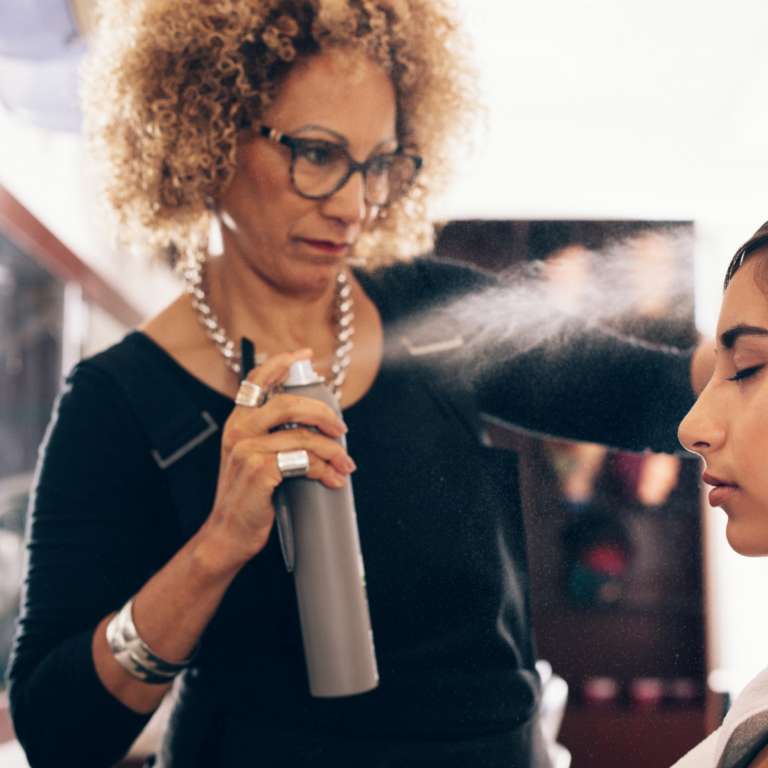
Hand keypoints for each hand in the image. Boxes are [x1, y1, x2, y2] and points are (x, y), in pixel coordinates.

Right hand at [201, 349, 355, 568]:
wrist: (228, 535)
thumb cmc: (248, 499)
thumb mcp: (252, 460)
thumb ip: (272, 438)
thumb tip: (316, 428)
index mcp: (238, 423)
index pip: (256, 380)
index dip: (281, 362)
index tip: (304, 353)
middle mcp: (239, 431)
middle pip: (289, 403)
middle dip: (323, 414)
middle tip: (341, 430)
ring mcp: (247, 450)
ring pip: (303, 436)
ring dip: (333, 451)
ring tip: (345, 465)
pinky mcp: (260, 470)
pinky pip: (303, 461)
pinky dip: (325, 470)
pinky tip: (333, 480)